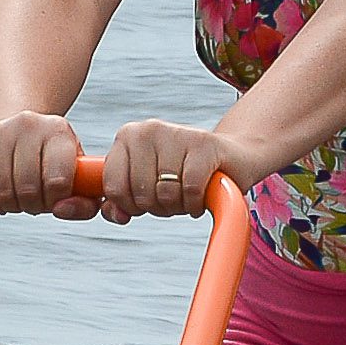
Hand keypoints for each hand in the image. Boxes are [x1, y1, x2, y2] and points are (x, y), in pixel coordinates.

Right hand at [0, 112, 89, 214]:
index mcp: (59, 130)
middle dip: (32, 205)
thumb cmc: (52, 164)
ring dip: (10, 205)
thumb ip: (84, 204)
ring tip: (17, 196)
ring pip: (2, 190)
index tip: (53, 199)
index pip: (57, 181)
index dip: (54, 201)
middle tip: (34, 201)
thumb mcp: (77, 180)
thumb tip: (60, 209)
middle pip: (27, 188)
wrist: (18, 132)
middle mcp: (29, 123)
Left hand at [89, 119, 252, 222]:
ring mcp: (177, 133)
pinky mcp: (205, 144)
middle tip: (172, 197)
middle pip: (140, 194)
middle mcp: (149, 129)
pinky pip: (190, 190)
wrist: (233, 158)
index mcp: (128, 136)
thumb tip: (117, 215)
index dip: (129, 206)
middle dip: (157, 207)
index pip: (113, 186)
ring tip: (187, 194)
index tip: (144, 202)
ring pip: (165, 193)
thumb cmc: (182, 175)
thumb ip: (120, 204)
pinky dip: (196, 203)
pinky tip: (202, 196)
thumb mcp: (146, 188)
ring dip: (178, 206)